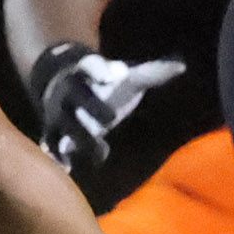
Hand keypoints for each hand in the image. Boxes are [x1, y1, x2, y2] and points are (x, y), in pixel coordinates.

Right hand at [30, 43, 186, 172]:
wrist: (59, 83)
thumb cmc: (102, 81)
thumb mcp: (124, 74)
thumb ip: (151, 73)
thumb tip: (181, 65)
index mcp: (86, 70)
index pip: (92, 65)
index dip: (102, 69)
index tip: (115, 73)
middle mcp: (69, 90)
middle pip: (79, 97)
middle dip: (92, 106)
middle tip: (110, 119)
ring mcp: (58, 111)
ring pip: (65, 123)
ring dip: (80, 139)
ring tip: (100, 154)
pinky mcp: (53, 130)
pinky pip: (52, 141)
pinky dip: (57, 155)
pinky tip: (67, 168)